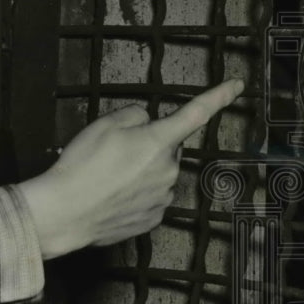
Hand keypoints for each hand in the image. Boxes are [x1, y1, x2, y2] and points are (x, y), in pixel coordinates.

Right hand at [19, 79, 243, 258]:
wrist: (65, 212)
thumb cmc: (82, 166)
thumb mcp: (102, 125)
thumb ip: (132, 115)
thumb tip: (145, 122)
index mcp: (158, 141)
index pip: (196, 112)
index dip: (219, 96)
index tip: (238, 85)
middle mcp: (168, 170)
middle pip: (166, 148)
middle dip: (147, 146)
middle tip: (113, 153)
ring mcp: (163, 197)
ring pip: (158, 175)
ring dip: (140, 172)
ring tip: (107, 178)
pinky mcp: (152, 219)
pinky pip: (150, 198)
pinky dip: (134, 195)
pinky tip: (111, 196)